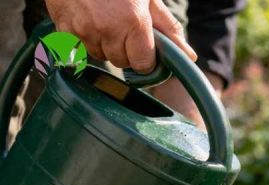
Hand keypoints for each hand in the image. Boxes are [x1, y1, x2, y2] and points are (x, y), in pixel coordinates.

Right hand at [44, 0, 196, 73]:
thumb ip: (168, 28)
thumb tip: (189, 57)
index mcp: (133, 22)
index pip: (143, 64)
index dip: (145, 59)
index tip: (144, 49)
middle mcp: (108, 29)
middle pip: (121, 62)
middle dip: (125, 51)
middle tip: (123, 29)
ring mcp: (83, 30)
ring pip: (100, 55)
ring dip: (104, 45)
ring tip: (104, 20)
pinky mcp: (64, 28)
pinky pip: (78, 48)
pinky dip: (84, 39)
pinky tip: (87, 20)